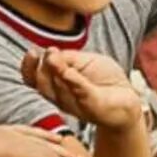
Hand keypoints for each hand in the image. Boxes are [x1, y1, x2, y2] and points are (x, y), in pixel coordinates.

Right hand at [21, 48, 141, 131]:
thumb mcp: (84, 62)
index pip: (34, 78)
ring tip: (53, 57)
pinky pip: (81, 92)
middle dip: (41, 68)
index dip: (29, 66)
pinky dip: (73, 81)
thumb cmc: (105, 80)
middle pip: (42, 84)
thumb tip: (49, 52)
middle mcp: (61, 97)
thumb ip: (66, 58)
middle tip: (47, 55)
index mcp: (56, 85)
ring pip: (58, 88)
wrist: (127, 100)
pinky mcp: (92, 104)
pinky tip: (68, 72)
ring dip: (54, 72)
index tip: (31, 52)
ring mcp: (76, 102)